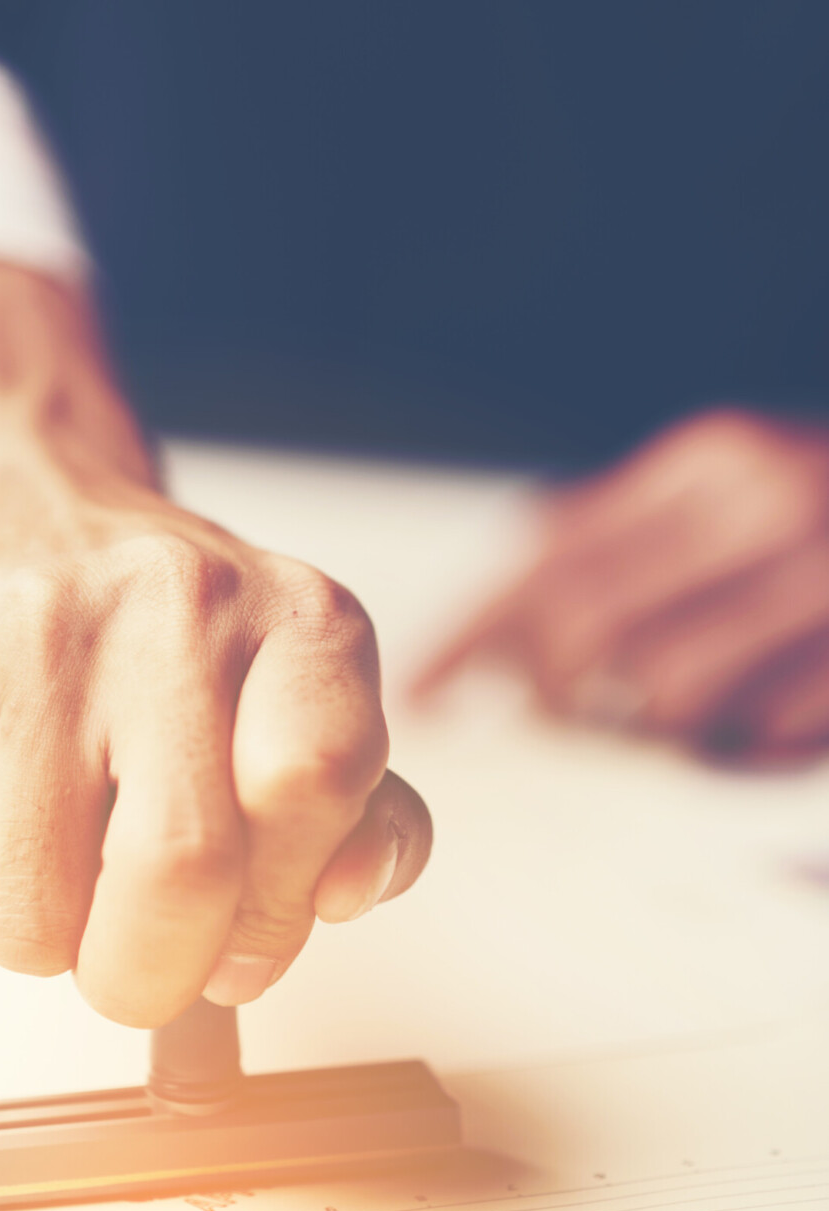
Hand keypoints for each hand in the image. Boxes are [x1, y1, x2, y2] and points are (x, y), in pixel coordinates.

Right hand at [0, 253, 430, 1026]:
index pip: (322, 780)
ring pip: (36, 908)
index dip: (283, 905)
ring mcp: (40, 632)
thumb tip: (343, 897)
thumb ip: (354, 809)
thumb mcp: (288, 688)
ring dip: (41, 946)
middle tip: (131, 972)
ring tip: (49, 878)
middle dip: (147, 976)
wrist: (4, 486)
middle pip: (181, 870)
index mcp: (298, 617)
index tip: (243, 943)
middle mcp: (178, 603)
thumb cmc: (162, 630)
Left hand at [414, 410, 828, 762]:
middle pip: (591, 621)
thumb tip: (509, 630)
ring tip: (686, 718)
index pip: (553, 548)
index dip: (473, 630)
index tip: (421, 692)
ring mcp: (823, 583)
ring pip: (668, 690)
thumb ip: (638, 537)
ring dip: (654, 726)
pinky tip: (762, 728)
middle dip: (554, 688)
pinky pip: (757, 735)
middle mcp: (761, 507)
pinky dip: (739, 749)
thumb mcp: (746, 487)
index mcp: (714, 461)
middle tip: (560, 713)